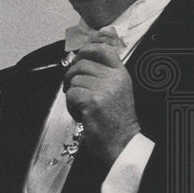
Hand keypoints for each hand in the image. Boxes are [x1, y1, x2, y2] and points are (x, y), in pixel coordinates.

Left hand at [64, 30, 140, 164]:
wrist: (122, 142)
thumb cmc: (116, 120)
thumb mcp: (117, 91)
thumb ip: (103, 75)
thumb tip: (78, 60)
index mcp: (121, 74)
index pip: (103, 49)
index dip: (86, 50)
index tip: (77, 58)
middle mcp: (114, 78)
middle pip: (82, 64)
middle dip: (71, 76)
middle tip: (73, 90)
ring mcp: (104, 89)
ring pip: (74, 80)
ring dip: (72, 94)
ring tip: (82, 106)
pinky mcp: (93, 101)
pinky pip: (71, 94)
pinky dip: (70, 105)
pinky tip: (81, 114)